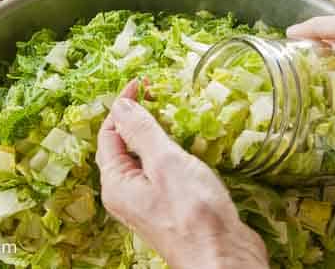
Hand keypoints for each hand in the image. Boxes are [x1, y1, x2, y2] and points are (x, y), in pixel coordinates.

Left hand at [95, 80, 267, 268]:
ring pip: (148, 159)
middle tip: (158, 93)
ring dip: (159, 134)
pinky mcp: (174, 206)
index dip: (122, 106)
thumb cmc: (193, 212)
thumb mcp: (165, 163)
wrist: (225, 258)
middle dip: (139, 118)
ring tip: (175, 113)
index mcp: (117, 184)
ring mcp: (151, 201)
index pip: (109, 134)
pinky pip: (166, 171)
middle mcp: (128, 194)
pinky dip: (174, 152)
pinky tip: (190, 144)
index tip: (141, 83)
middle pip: (125, 146)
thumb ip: (141, 131)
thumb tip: (120, 105)